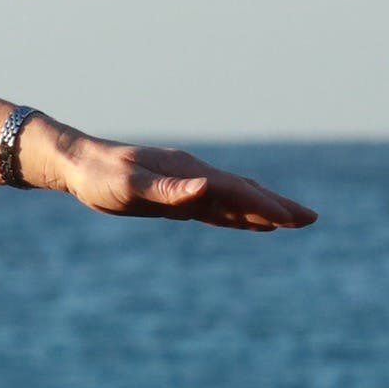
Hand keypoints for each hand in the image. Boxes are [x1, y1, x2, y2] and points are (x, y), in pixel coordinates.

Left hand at [34, 125, 315, 231]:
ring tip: (291, 222)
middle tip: (311, 219)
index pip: (236, 191)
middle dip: (277, 206)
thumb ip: (168, 189)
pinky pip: (214, 207)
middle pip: (244, 192)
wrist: (77, 164)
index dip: (265, 205)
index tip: (293, 218)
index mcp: (188, 173)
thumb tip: (206, 188)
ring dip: (262, 211)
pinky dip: (236, 215)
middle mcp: (194, 176)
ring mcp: (187, 185)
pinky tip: (249, 223)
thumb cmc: (100, 176)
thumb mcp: (129, 185)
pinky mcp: (176, 197)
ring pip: (233, 200)